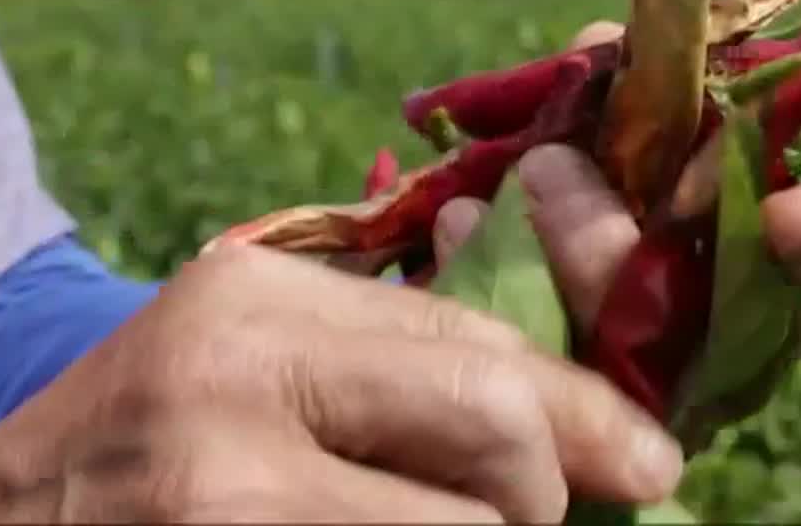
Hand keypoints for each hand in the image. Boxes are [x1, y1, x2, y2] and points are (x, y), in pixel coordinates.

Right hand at [0, 244, 683, 523]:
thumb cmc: (148, 449)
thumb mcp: (259, 361)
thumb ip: (397, 351)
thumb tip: (584, 396)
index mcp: (262, 297)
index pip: (482, 338)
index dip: (587, 407)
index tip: (651, 460)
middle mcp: (240, 375)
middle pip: (495, 422)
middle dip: (543, 491)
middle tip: (541, 521)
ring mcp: (224, 491)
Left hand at [430, 21, 800, 432]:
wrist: (470, 269)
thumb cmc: (585, 178)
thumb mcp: (622, 121)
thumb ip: (637, 87)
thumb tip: (612, 36)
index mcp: (775, 260)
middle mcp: (734, 339)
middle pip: (795, 320)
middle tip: (800, 208)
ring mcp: (656, 388)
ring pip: (664, 350)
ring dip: (610, 255)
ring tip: (550, 170)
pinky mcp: (562, 408)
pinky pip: (539, 353)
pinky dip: (503, 270)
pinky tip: (463, 214)